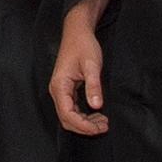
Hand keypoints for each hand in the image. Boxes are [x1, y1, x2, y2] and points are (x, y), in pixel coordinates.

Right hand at [50, 15, 109, 135]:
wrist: (77, 33)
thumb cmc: (83, 46)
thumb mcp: (92, 65)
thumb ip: (94, 85)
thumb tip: (97, 105)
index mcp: (60, 85)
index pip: (67, 114)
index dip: (82, 125)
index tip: (98, 128)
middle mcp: (57, 91)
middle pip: (66, 119)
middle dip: (84, 127)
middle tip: (104, 127)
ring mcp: (60, 91)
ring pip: (69, 116)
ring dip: (85, 122)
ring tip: (103, 122)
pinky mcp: (66, 90)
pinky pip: (72, 109)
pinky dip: (84, 115)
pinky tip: (97, 114)